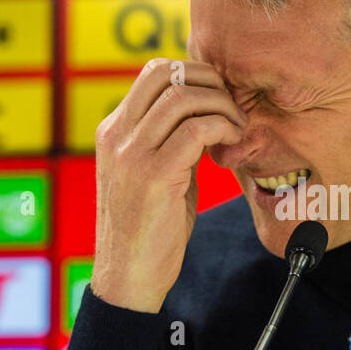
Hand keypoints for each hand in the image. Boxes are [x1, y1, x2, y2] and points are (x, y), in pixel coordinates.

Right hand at [89, 59, 245, 312]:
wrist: (128, 276)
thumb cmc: (149, 229)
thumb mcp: (156, 173)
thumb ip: (172, 142)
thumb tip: (207, 114)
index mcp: (113, 131)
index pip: (155, 73)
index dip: (196, 75)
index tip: (221, 99)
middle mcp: (116, 135)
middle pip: (166, 72)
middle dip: (211, 81)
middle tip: (234, 107)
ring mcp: (130, 154)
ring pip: (183, 96)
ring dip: (221, 105)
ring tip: (237, 128)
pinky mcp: (152, 175)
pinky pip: (195, 129)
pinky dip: (222, 127)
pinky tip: (231, 143)